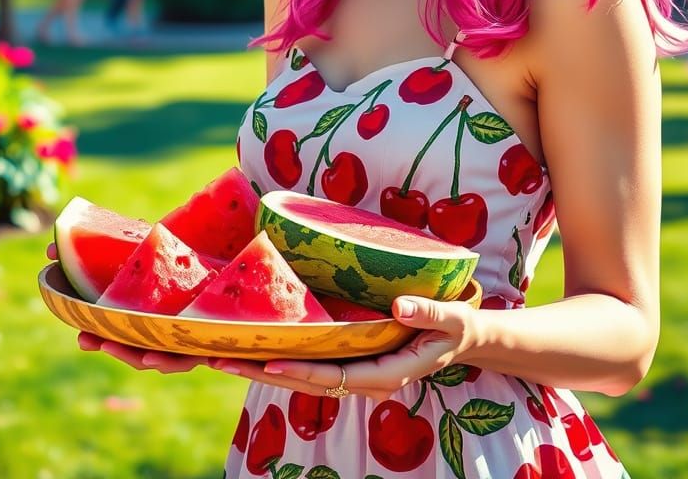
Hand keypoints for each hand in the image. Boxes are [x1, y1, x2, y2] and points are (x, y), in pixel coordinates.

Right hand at [46, 242, 210, 373]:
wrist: (222, 267)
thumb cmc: (173, 260)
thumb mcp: (140, 251)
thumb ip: (99, 250)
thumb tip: (48, 252)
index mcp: (141, 322)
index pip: (115, 337)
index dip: (98, 338)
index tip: (82, 336)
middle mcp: (162, 336)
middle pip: (137, 353)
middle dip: (120, 351)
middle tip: (103, 344)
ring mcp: (187, 341)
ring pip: (168, 361)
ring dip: (156, 361)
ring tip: (146, 358)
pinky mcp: (212, 339)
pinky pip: (204, 354)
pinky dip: (199, 357)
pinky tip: (202, 355)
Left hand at [208, 296, 480, 399]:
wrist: (464, 338)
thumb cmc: (458, 326)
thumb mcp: (451, 317)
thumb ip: (427, 312)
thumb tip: (399, 305)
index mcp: (388, 374)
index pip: (337, 378)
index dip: (303, 371)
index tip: (269, 360)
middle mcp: (367, 379)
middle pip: (309, 383)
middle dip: (266, 372)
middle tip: (222, 359)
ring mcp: (358, 373)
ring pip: (306, 378)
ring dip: (268, 367)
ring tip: (226, 356)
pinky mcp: (354, 361)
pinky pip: (315, 366)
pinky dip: (286, 358)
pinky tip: (261, 346)